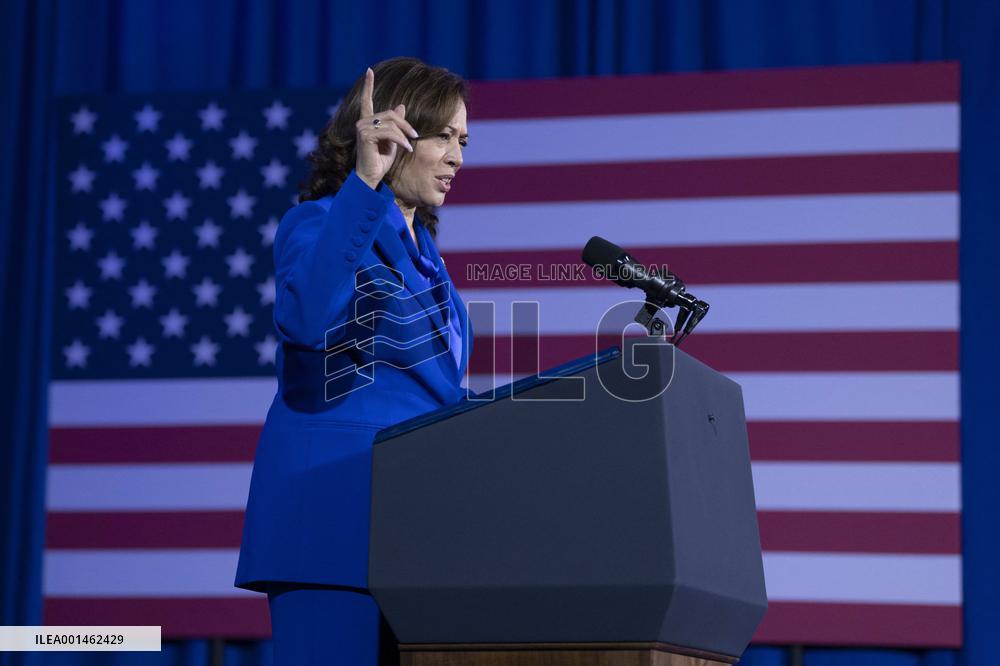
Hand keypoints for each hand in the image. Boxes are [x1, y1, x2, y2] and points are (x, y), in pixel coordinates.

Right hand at [355, 67, 418, 189]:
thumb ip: (396, 124)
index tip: (369, 71)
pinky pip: (389, 132)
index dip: (368, 85)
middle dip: (405, 125)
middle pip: (390, 114)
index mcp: (367, 122)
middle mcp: (362, 122)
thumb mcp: (393, 139)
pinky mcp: (365, 136)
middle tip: (414, 136)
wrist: (372, 177)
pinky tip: (406, 148)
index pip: (367, 100)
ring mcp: (362, 128)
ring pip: (391, 123)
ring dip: (404, 134)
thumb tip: (401, 105)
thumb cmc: (381, 161)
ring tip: (409, 145)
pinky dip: (400, 140)